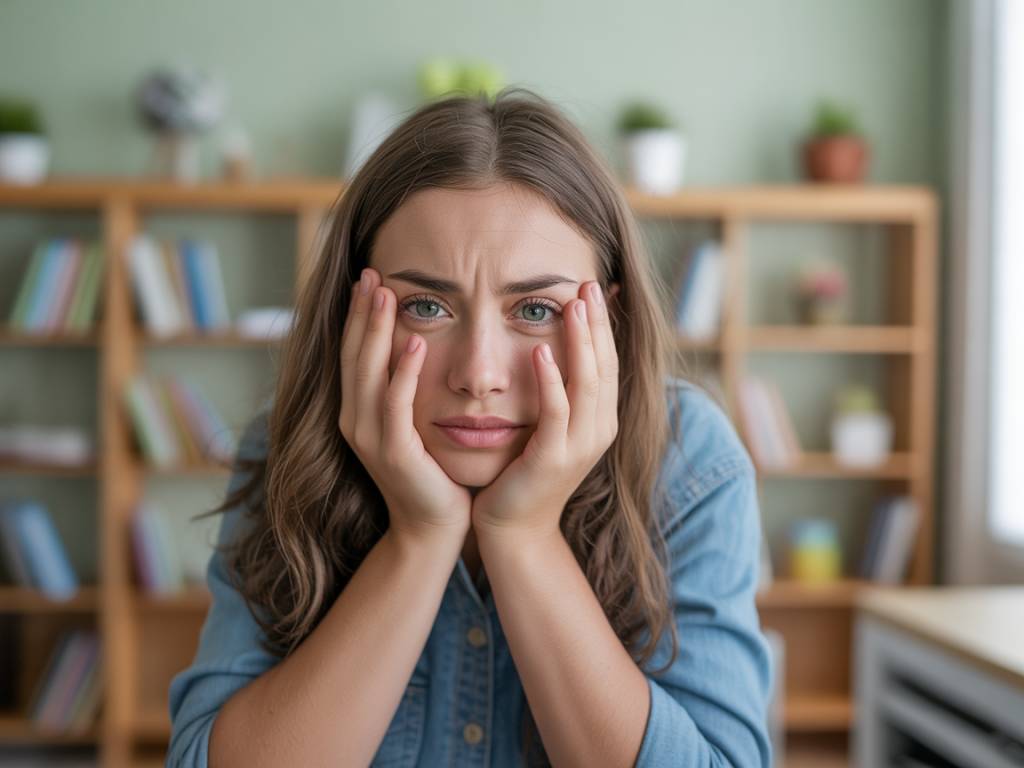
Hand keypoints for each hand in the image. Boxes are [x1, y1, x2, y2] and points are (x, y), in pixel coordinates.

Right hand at [338, 268, 471, 544]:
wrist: (433, 527)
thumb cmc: (432, 472)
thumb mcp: (415, 423)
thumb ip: (407, 389)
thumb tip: (419, 344)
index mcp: (358, 411)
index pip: (355, 353)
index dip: (359, 315)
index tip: (369, 277)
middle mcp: (355, 420)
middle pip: (354, 354)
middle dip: (362, 312)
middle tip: (370, 272)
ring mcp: (369, 436)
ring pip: (368, 373)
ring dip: (376, 331)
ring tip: (385, 294)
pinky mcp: (393, 452)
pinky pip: (395, 404)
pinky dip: (402, 373)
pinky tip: (414, 343)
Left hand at [471, 280, 618, 541]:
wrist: (514, 527)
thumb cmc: (524, 473)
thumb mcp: (549, 427)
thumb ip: (558, 391)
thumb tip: (553, 348)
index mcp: (600, 420)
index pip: (608, 362)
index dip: (604, 325)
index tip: (594, 287)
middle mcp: (599, 430)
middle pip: (605, 366)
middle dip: (598, 323)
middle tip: (589, 283)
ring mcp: (580, 446)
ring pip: (588, 383)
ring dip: (581, 342)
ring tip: (572, 305)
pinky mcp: (553, 458)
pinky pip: (557, 411)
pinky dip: (552, 380)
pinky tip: (542, 351)